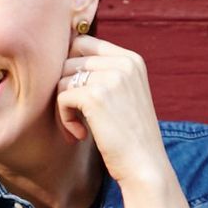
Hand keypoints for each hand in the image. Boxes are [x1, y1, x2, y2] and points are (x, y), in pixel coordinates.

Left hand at [54, 34, 172, 190]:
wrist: (145, 166)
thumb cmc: (131, 137)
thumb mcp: (126, 96)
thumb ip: (105, 75)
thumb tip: (65, 60)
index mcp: (131, 59)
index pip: (85, 42)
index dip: (70, 65)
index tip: (73, 92)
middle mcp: (123, 63)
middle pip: (69, 60)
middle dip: (64, 88)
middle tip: (73, 114)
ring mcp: (110, 78)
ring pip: (62, 79)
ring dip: (63, 106)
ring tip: (77, 127)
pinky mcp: (95, 96)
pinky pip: (62, 98)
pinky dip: (64, 119)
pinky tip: (79, 134)